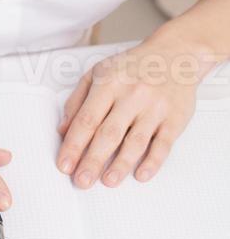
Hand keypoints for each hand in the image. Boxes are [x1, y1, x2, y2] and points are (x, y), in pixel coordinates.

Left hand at [56, 36, 206, 187]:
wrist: (175, 56)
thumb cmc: (131, 67)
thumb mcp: (97, 73)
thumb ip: (77, 101)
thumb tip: (63, 130)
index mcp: (108, 84)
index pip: (86, 120)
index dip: (73, 145)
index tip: (64, 164)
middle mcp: (131, 96)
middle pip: (108, 134)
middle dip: (92, 160)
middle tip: (81, 182)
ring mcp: (154, 108)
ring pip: (135, 141)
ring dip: (120, 165)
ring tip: (107, 181)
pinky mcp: (175, 119)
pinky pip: (163, 144)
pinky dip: (153, 161)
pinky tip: (141, 175)